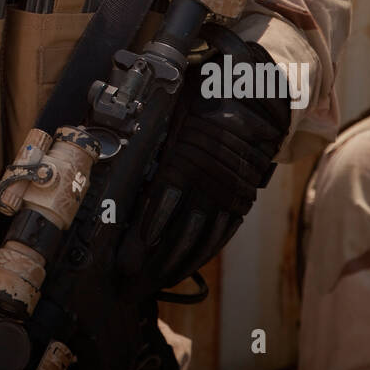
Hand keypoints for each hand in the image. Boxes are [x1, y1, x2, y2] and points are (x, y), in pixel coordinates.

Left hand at [116, 25, 291, 297]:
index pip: (162, 205)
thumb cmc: (204, 91)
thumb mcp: (174, 103)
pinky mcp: (242, 195)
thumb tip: (113, 141)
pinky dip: (205, 250)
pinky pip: (223, 230)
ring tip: (154, 281)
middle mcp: (207, 179)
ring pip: (201, 237)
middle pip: (178, 230)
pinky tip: (187, 265)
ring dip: (176, 261)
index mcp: (186, 155)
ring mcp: (228, 190)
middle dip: (154, 259)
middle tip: (131, 280)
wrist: (255, 87)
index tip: (127, 258)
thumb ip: (151, 130)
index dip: (144, 235)